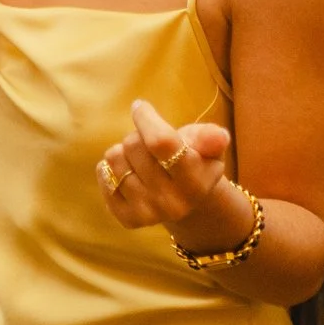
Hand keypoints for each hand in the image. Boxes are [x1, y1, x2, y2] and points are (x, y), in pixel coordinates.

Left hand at [97, 99, 238, 239]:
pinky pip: (103, 176)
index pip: (161, 142)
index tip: (140, 106)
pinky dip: (110, 167)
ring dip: (124, 150)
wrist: (188, 201)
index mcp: (195, 182)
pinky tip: (128, 171)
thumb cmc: (196, 162)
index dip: (146, 118)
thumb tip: (219, 137)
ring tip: (140, 158)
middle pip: (133, 145)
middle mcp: (172, 202)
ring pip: (114, 158)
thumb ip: (211, 138)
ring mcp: (148, 212)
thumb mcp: (209, 147)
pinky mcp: (127, 218)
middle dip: (139, 135)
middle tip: (150, 143)